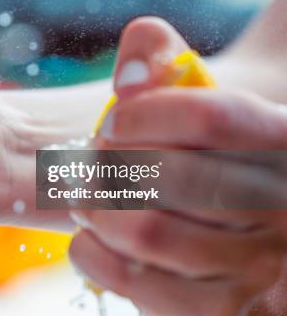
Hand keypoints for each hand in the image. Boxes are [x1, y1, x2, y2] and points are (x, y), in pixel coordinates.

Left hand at [69, 17, 286, 314]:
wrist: (242, 210)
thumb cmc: (210, 146)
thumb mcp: (204, 95)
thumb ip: (167, 60)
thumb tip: (133, 65)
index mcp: (286, 141)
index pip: (212, 118)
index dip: (145, 114)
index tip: (111, 120)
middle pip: (170, 177)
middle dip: (108, 162)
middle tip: (90, 159)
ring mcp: (261, 269)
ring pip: (146, 232)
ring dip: (94, 206)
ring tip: (86, 195)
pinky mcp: (224, 313)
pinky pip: (134, 284)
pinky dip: (91, 253)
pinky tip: (90, 235)